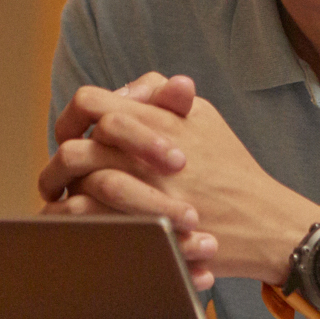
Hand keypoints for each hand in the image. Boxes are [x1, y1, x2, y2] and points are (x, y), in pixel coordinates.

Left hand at [39, 72, 314, 287]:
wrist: (264, 223)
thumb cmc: (233, 171)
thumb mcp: (206, 120)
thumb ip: (166, 98)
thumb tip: (129, 88)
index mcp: (158, 123)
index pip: (90, 103)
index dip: (72, 116)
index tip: (73, 133)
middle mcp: (144, 157)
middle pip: (72, 149)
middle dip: (56, 165)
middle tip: (55, 177)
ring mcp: (141, 195)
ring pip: (73, 190)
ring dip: (59, 196)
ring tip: (58, 202)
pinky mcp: (142, 230)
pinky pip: (85, 223)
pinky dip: (70, 223)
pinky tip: (72, 225)